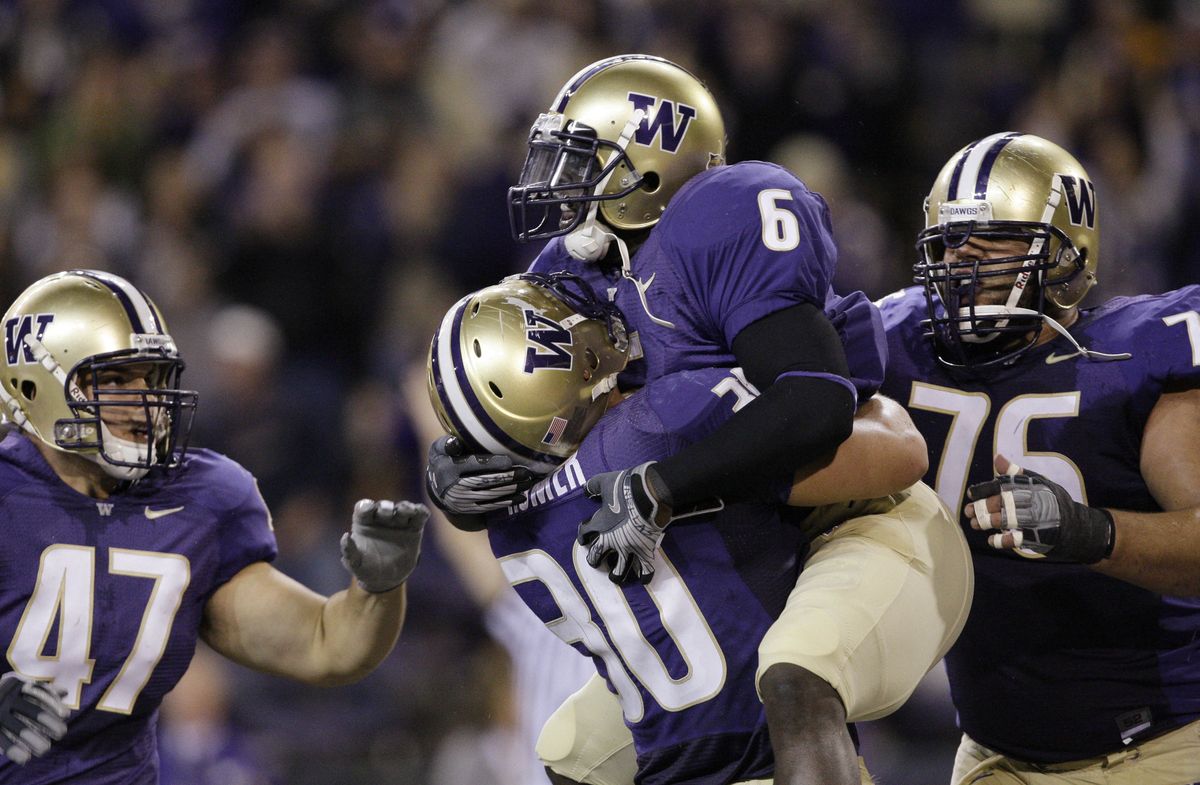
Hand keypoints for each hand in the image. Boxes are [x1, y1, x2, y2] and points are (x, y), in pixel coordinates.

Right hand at [0, 672, 68, 764]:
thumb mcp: (22, 688)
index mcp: (18, 689)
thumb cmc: (9, 695)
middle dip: (49, 722)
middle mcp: (8, 700)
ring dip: (33, 740)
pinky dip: (13, 750)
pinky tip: (25, 758)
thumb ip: (43, 690)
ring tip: (45, 749)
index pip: (39, 694)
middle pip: (32, 711)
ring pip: (18, 728)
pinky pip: (3, 740)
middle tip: (62, 733)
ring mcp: (0, 716)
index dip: (53, 704)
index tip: (66, 714)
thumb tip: (64, 692)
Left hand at [340, 499, 428, 591]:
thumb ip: (349, 551)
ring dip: (405, 506)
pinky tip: (422, 513)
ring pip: (403, 508)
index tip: (368, 509)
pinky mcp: (414, 527)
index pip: (363, 508)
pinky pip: (419, 516)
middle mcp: (381, 518)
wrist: (386, 579)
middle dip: (386, 507)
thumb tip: (346, 536)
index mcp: (364, 522)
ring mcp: (399, 522)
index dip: (365, 506)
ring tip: (408, 510)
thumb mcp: (355, 563)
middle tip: (388, 511)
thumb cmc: (366, 569)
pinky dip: (421, 511)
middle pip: (384, 506)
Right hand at [425, 436, 536, 518]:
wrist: (435, 488)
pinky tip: (520, 497)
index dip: (492, 464)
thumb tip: (455, 441)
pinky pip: (490, 506)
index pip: (473, 465)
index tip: (509, 461)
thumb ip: (446, 444)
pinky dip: (506, 502)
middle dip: (507, 478)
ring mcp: (462, 501)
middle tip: (526, 473)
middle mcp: (454, 486)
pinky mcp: (469, 510)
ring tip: (528, 483)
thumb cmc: (443, 461)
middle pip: (485, 481)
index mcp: (448, 468)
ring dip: (511, 490)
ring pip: (490, 495)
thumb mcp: (438, 450)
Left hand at [578, 462, 671, 584]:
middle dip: (594, 559)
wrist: (648, 494)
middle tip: (595, 560)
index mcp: (599, 524)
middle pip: (596, 555)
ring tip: (614, 576)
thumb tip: (585, 490)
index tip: (584, 536)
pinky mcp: (645, 551)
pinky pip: (645, 569)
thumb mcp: (604, 481)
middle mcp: (611, 540)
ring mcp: (628, 548)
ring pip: (619, 570)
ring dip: (615, 574)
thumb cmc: (625, 487)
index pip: (584, 533)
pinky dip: (645, 576)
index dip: (582, 535)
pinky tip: (643, 580)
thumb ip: (592, 486)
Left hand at [964, 455, 1114, 563]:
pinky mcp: (1035, 537)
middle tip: (969, 512)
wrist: (1076, 525)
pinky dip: (1000, 541)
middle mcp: (1028, 501)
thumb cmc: (1052, 501)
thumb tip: (998, 457)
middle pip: (998, 503)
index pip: (999, 485)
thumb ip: (1015, 472)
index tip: (971, 494)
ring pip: (1002, 520)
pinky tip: (991, 540)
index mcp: (1027, 487)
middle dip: (980, 508)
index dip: (982, 490)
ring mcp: (1032, 520)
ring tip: (975, 524)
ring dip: (986, 522)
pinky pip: (1013, 539)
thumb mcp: (1037, 482)